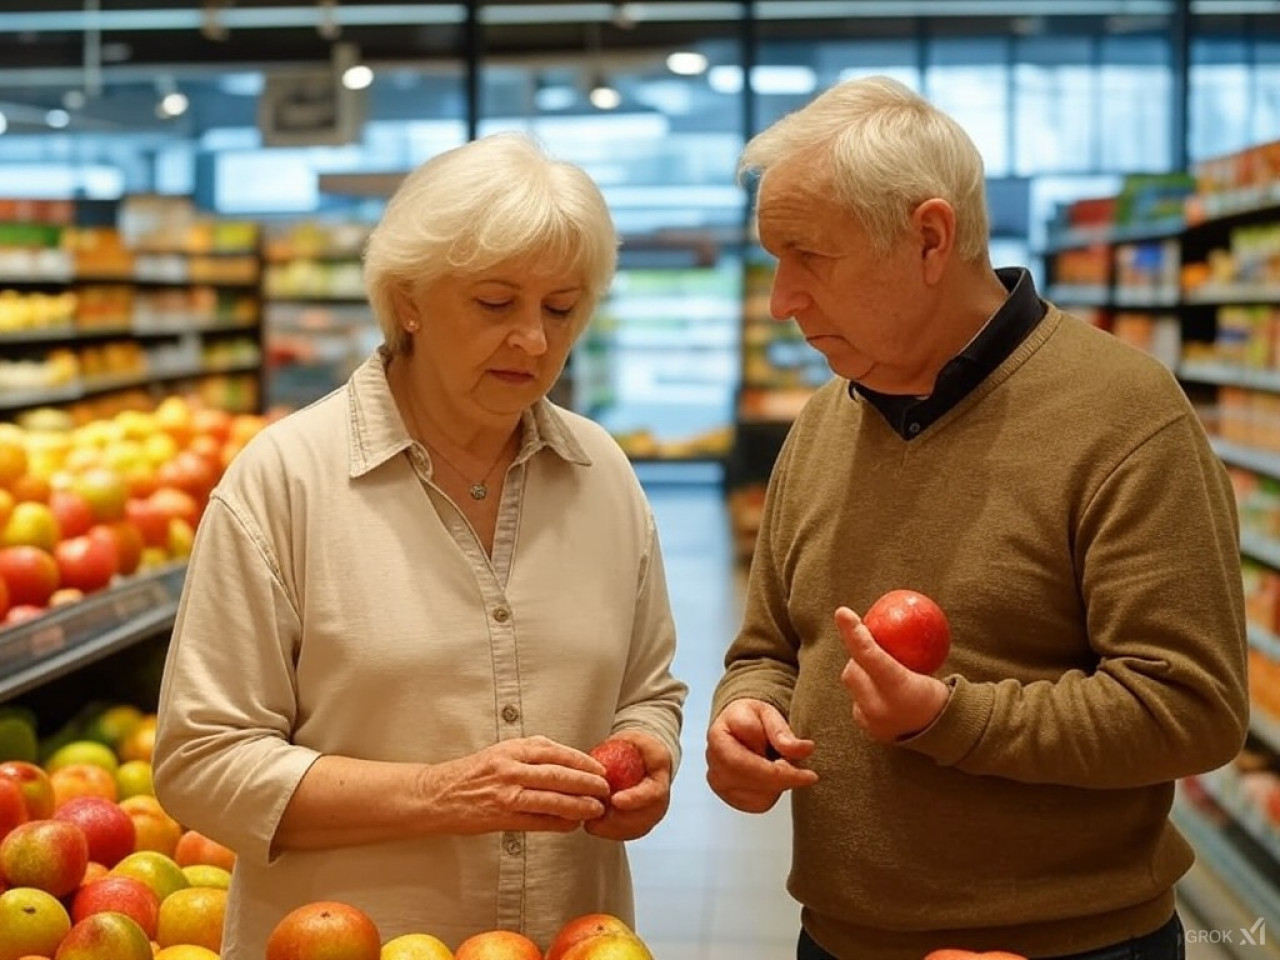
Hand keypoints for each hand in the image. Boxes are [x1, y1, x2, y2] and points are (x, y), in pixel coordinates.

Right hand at [422, 735, 609, 834]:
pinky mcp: (502, 816)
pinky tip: (573, 824)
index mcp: (512, 748)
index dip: (581, 760)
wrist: (438, 795)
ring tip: (596, 808)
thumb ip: (529, 754)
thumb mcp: (500, 753)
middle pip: (558, 773)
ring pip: (551, 797)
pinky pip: (538, 820)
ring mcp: (506, 792)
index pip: (555, 751)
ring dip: (578, 804)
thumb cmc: (472, 774)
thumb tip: (566, 760)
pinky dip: (558, 822)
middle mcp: (511, 767)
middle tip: (606, 788)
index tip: (599, 767)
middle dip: (587, 781)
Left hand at [584, 730, 671, 840]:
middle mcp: (660, 801)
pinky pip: (626, 834)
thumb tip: (596, 764)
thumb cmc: (636, 747)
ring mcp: (651, 816)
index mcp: (660, 777)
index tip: (614, 800)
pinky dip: (609, 832)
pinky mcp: (641, 825)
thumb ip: (618, 749)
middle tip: (591, 814)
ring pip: (632, 830)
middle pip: (642, 819)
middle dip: (615, 820)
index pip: (652, 793)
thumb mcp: (631, 740)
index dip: (634, 799)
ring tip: (589, 820)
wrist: (645, 758)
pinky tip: (593, 825)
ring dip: (610, 828)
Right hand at [705, 698, 817, 813]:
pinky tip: (771, 776)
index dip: (782, 772)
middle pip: (753, 783)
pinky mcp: (728, 796)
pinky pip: (758, 804)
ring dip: (778, 785)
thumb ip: (782, 732)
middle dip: (783, 780)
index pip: (749, 763)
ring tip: (779, 764)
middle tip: (801, 772)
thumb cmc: (749, 718)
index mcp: (718, 738)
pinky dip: (772, 793)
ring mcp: (718, 782)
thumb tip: (805, 749)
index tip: (810, 775)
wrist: (738, 727)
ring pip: (758, 797)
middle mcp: (713, 763)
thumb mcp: (767, 714)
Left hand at [836, 606, 950, 741]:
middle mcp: (881, 707)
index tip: (843, 612)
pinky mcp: (866, 726)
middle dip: (857, 654)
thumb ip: (908, 645)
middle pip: (853, 669)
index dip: (853, 632)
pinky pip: (857, 698)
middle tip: (870, 644)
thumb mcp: (929, 665)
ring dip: (861, 671)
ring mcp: (871, 720)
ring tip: (879, 668)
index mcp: (899, 688)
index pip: (869, 655)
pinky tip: (878, 686)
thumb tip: (892, 612)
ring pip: (852, 683)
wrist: (943, 732)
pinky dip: (865, 688)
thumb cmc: (937, 689)